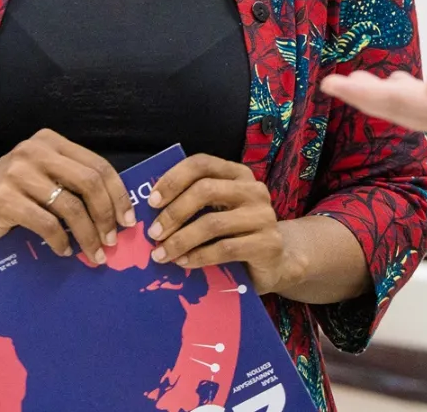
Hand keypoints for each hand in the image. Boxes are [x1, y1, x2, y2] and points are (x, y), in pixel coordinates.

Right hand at [0, 128, 133, 264]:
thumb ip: (72, 183)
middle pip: (89, 183)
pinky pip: (46, 224)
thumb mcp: (42, 177)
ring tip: (95, 252)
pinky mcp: (3, 200)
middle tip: (113, 240)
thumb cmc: (8, 194)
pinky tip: (64, 250)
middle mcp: (35, 151)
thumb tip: (116, 212)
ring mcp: (17, 174)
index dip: (118, 194)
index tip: (127, 219)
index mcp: (50, 142)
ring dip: (87, 234)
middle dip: (106, 215)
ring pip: (70, 206)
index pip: (97, 165)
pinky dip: (60, 241)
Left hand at [146, 154, 295, 293]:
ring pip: (212, 223)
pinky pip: (225, 249)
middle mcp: (253, 190)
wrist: (276, 259)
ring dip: (180, 240)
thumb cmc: (236, 233)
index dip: (173, 179)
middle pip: (205, 190)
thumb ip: (193, 203)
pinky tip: (183, 263)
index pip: (202, 163)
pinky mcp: (267, 244)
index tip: (152, 201)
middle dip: (173, 213)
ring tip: (161, 254)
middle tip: (154, 233)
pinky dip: (198, 257)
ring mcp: (263, 216)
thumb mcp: (217, 210)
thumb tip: (150, 210)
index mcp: (238, 174)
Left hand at [319, 64, 426, 149]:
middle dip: (364, 98)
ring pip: (412, 111)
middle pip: (397, 111)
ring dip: (385, 98)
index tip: (333, 83)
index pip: (396, 102)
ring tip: (362, 85)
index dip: (363, 92)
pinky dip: (413, 97)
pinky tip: (414, 85)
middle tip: (333, 84)